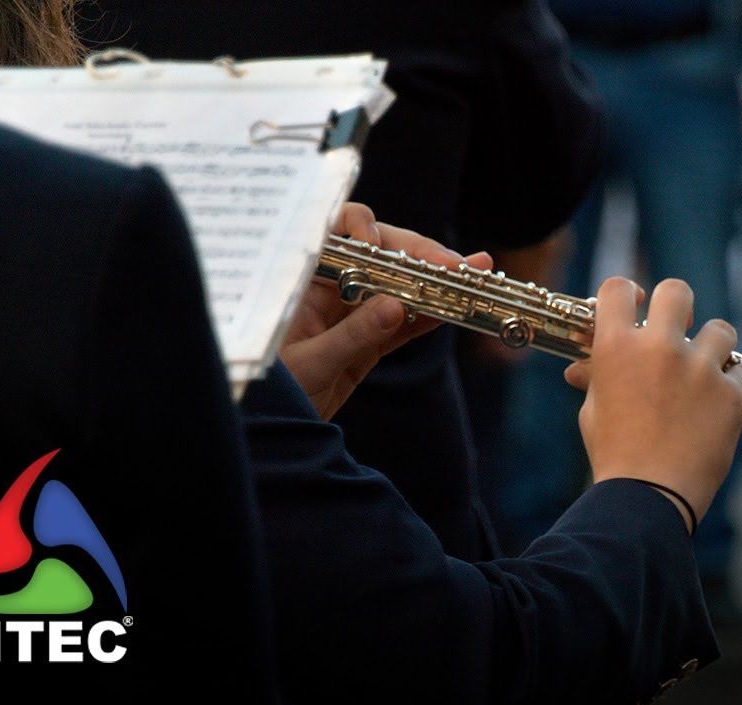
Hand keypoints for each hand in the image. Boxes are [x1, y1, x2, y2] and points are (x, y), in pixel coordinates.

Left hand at [280, 203, 492, 419]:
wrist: (266, 437)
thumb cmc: (270, 394)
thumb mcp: (310, 364)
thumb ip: (353, 335)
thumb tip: (396, 306)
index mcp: (303, 281)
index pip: (335, 233)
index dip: (362, 229)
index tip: (378, 246)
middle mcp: (329, 290)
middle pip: (380, 256)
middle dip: (419, 256)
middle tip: (455, 265)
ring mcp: (350, 315)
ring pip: (399, 288)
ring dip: (436, 282)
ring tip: (475, 275)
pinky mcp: (367, 343)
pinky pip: (403, 324)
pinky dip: (428, 316)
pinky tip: (455, 308)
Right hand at [567, 277, 741, 532]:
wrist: (648, 496)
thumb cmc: (614, 455)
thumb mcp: (594, 412)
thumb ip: (596, 380)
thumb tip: (581, 369)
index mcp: (616, 347)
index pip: (618, 288)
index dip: (628, 293)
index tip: (637, 308)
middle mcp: (659, 348)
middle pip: (676, 291)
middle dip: (676, 304)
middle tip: (676, 327)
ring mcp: (699, 369)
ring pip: (720, 328)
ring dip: (714, 343)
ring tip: (708, 364)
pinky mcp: (730, 394)